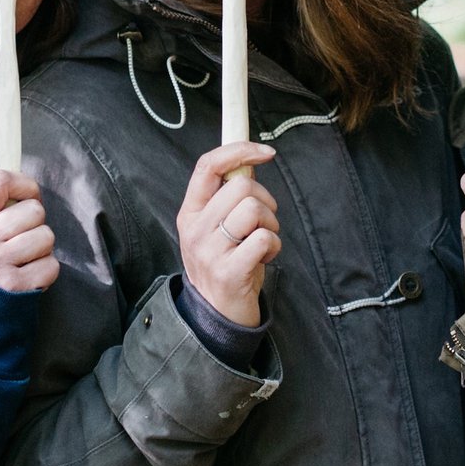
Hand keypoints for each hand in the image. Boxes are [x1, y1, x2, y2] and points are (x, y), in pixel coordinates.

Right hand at [0, 170, 59, 292]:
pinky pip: (51, 264)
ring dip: (42, 247)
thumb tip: (29, 186)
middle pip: (33, 210)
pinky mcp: (15, 286)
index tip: (27, 196)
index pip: (0, 181)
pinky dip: (45, 270)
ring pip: (46, 235)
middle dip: (35, 223)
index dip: (23, 184)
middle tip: (21, 238)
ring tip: (24, 258)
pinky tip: (28, 274)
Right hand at [176, 142, 281, 326]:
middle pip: (241, 186)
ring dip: (271, 224)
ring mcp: (210, 251)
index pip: (207, 166)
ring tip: (262, 242)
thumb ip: (227, 197)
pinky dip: (274, 246)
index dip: (239, 150)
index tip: (265, 152)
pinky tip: (263, 258)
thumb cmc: (225, 263)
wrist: (216, 315)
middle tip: (263, 222)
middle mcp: (195, 229)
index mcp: (190, 212)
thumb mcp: (216, 228)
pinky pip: (265, 238)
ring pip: (255, 209)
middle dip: (265, 199)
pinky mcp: (229, 271)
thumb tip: (249, 162)